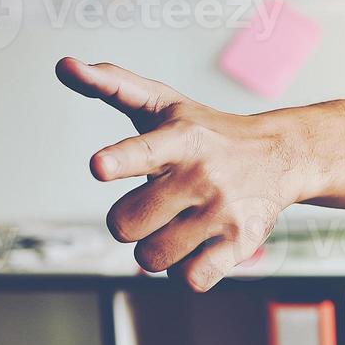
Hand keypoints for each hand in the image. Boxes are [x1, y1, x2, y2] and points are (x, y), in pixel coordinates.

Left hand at [56, 58, 300, 291]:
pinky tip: (199, 244)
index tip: (100, 166)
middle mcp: (201, 174)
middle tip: (152, 204)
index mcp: (179, 139)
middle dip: (129, 220)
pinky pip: (189, 280)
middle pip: (127, 223)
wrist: (282, 155)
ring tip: (178, 223)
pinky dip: (186, 270)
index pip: (143, 150)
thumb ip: (112, 86)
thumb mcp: (164, 104)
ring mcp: (222, 211)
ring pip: (151, 258)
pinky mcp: (240, 243)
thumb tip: (62, 65)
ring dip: (155, 247)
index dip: (119, 160)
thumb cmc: (207, 132)